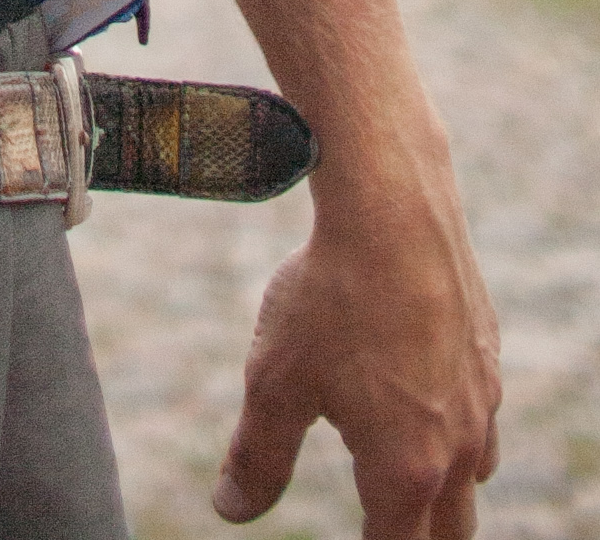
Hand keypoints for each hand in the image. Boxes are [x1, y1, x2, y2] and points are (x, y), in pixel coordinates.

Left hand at [215, 180, 499, 536]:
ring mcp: (482, 399)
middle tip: (381, 524)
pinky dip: (457, 427)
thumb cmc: (329, 297)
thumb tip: (231, 509)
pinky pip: (481, 414)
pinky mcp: (486, 351)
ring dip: (444, 487)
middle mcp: (458, 446)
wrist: (392, 209)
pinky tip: (424, 396)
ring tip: (405, 475)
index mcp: (406, 469)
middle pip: (450, 532)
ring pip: (475, 475)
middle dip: (416, 537)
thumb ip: (258, 455)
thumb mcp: (276, 380)